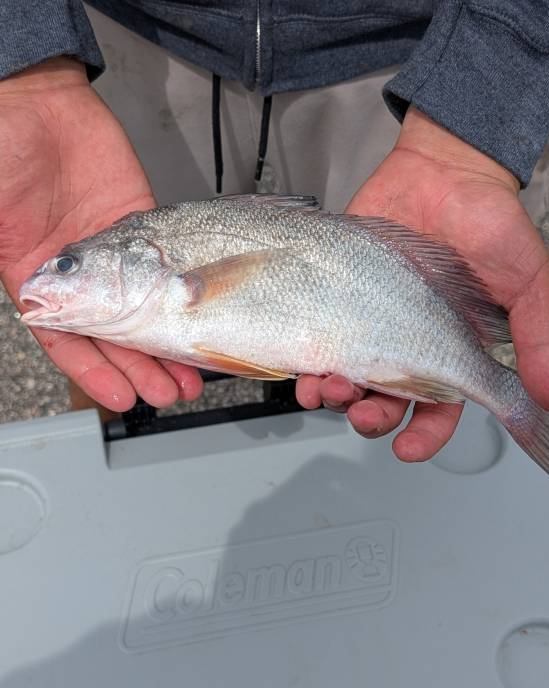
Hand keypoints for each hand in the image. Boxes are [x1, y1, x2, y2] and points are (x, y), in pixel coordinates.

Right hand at [0, 57, 202, 412]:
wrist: (38, 100)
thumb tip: (22, 301)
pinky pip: (170, 267)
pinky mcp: (145, 226)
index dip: (92, 372)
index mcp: (38, 280)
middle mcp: (81, 275)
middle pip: (114, 335)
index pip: (68, 341)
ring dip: (167, 346)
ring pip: (147, 309)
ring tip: (188, 377)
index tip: (118, 397)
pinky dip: (185, 297)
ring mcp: (116, 253)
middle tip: (166, 394)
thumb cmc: (4, 148)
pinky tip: (200, 322)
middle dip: (140, 369)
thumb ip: (5, 251)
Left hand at [296, 106, 548, 461]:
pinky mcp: (339, 297)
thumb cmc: (492, 222)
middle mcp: (408, 344)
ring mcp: (370, 322)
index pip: (439, 409)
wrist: (445, 168)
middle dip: (371, 418)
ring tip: (327, 388)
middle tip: (363, 414)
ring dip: (334, 394)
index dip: (425, 436)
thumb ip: (536, 342)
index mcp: (451, 351)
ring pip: (347, 377)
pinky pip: (318, 336)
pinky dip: (306, 356)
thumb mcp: (527, 283)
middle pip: (386, 402)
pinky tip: (302, 363)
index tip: (408, 449)